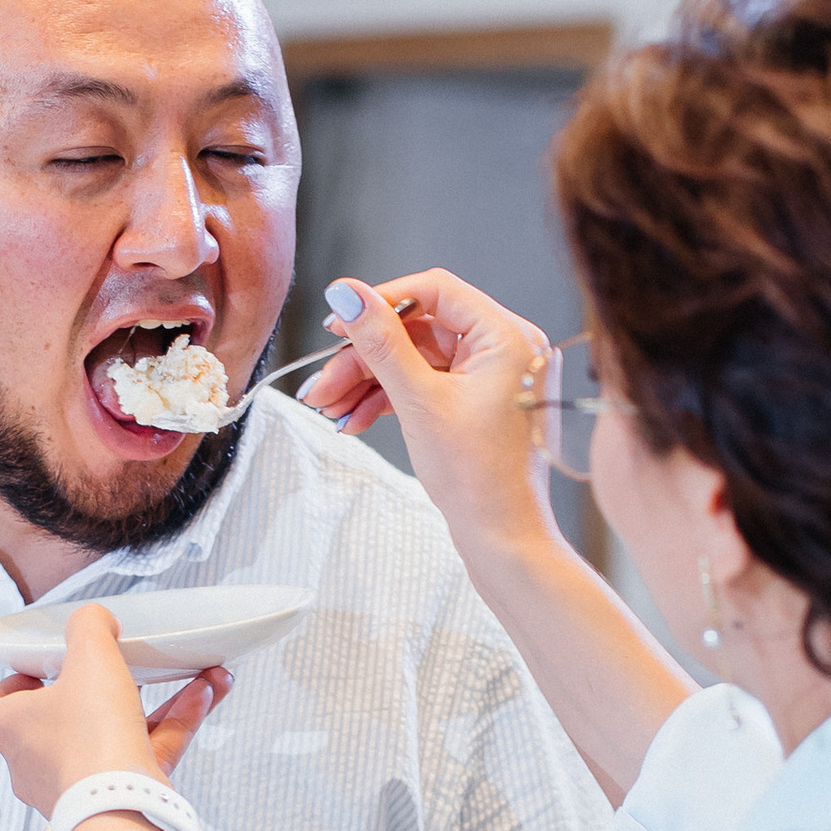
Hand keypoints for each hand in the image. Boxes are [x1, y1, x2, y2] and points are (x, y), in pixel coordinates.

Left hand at [0, 603, 229, 821]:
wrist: (122, 810)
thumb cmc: (89, 741)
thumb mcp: (88, 658)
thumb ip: (89, 627)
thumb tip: (95, 619)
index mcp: (12, 730)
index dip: (10, 686)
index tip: (36, 669)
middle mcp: (37, 763)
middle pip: (59, 720)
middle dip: (94, 692)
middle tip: (114, 668)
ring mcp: (77, 784)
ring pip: (114, 736)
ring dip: (153, 704)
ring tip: (186, 674)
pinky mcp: (117, 797)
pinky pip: (145, 754)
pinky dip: (174, 725)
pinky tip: (204, 694)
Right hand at [303, 272, 562, 571]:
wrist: (504, 540)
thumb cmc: (479, 478)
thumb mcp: (419, 401)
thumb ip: (381, 342)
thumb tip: (347, 293)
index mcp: (507, 336)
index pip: (436, 290)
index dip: (381, 302)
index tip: (339, 322)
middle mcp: (506, 349)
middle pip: (419, 329)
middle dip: (365, 358)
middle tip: (322, 384)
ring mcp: (493, 378)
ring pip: (416, 360)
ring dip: (368, 382)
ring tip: (328, 408)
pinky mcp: (477, 404)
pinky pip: (426, 385)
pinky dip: (389, 399)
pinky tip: (353, 420)